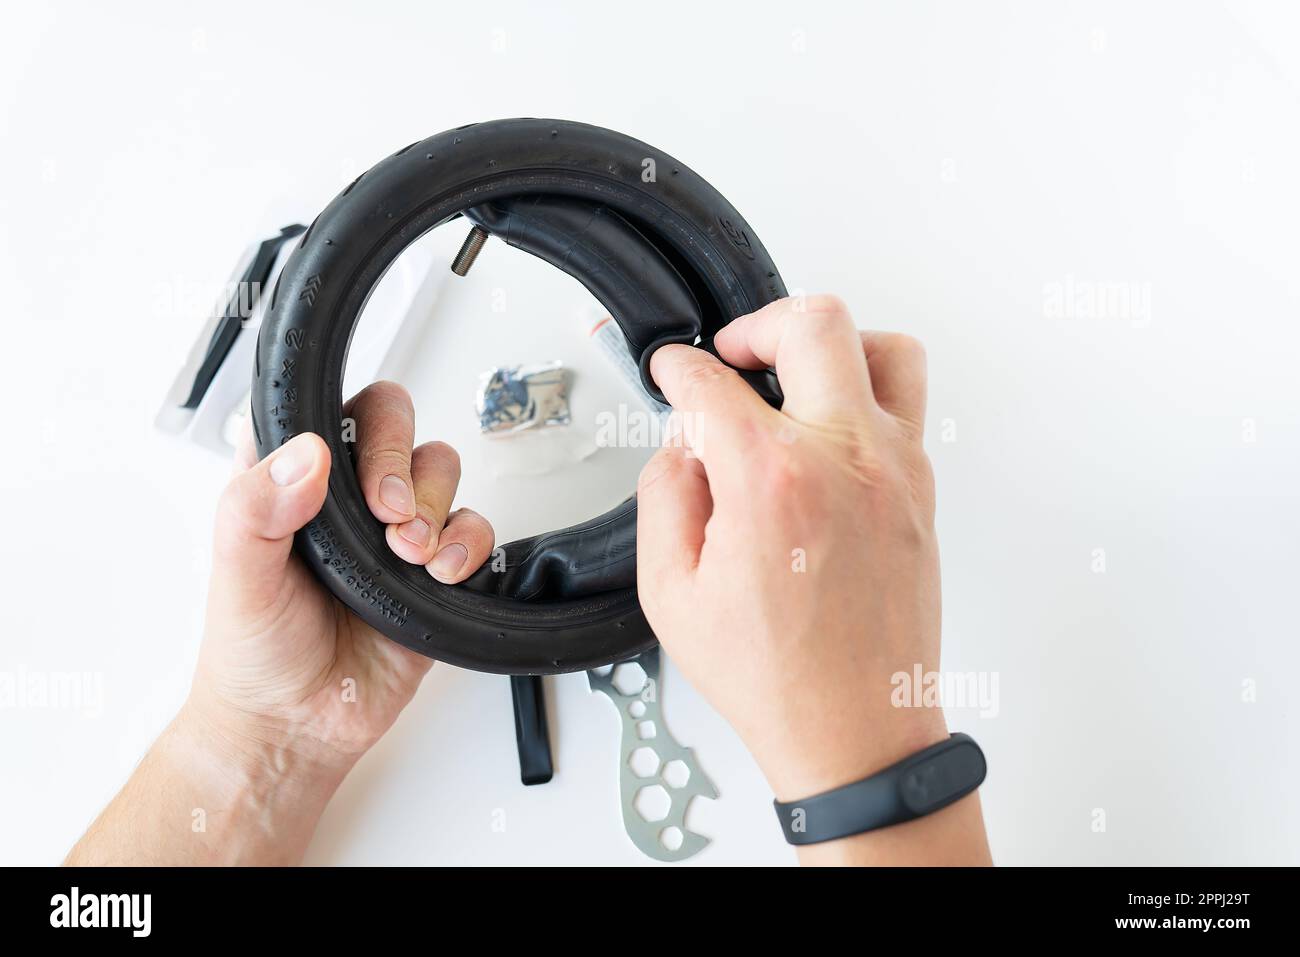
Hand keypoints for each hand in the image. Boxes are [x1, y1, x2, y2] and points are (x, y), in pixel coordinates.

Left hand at [69, 381, 493, 863]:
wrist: (296, 727)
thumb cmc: (255, 654)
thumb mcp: (237, 577)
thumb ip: (254, 508)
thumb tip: (305, 456)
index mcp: (290, 480)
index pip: (329, 406)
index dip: (350, 423)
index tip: (343, 468)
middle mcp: (346, 496)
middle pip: (398, 426)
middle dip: (402, 465)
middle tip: (387, 515)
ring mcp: (394, 531)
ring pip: (442, 470)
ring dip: (436, 506)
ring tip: (410, 554)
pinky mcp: (435, 570)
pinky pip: (475, 528)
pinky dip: (469, 543)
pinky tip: (442, 572)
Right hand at [636, 295, 989, 864]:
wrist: (858, 732)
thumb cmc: (774, 676)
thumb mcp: (670, 592)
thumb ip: (666, 495)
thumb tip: (682, 446)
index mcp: (770, 480)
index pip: (712, 384)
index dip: (677, 371)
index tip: (671, 374)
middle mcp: (843, 459)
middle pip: (814, 324)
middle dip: (758, 324)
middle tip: (732, 353)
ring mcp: (895, 470)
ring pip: (884, 347)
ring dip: (830, 345)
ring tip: (792, 374)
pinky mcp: (921, 490)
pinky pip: (904, 404)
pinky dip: (863, 392)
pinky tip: (825, 427)